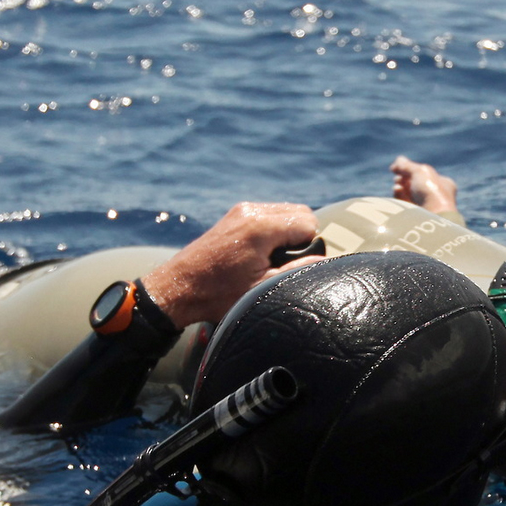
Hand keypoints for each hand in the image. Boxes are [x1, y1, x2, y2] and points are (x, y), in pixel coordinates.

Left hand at [140, 202, 322, 327]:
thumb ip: (299, 269)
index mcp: (261, 228)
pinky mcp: (235, 214)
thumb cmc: (218, 295)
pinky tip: (263, 250)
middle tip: (286, 262)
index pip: (309, 223)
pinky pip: (270, 213)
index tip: (293, 265)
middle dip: (302, 236)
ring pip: (287, 211)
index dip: (309, 245)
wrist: (178, 288)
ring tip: (273, 258)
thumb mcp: (264, 287)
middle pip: (301, 212)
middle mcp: (252, 212)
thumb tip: (327, 260)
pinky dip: (275, 228)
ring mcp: (242, 210)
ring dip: (289, 231)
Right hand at [390, 155, 458, 213]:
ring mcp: (425, 207)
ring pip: (408, 194)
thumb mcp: (420, 171)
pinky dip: (399, 196)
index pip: (424, 174)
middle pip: (414, 183)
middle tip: (399, 177)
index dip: (410, 169)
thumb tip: (398, 161)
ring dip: (400, 186)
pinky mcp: (415, 216)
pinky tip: (397, 191)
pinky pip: (404, 204)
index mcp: (443, 184)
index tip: (399, 167)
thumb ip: (407, 165)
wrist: (432, 217)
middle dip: (403, 178)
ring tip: (398, 185)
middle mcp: (436, 196)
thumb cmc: (432, 191)